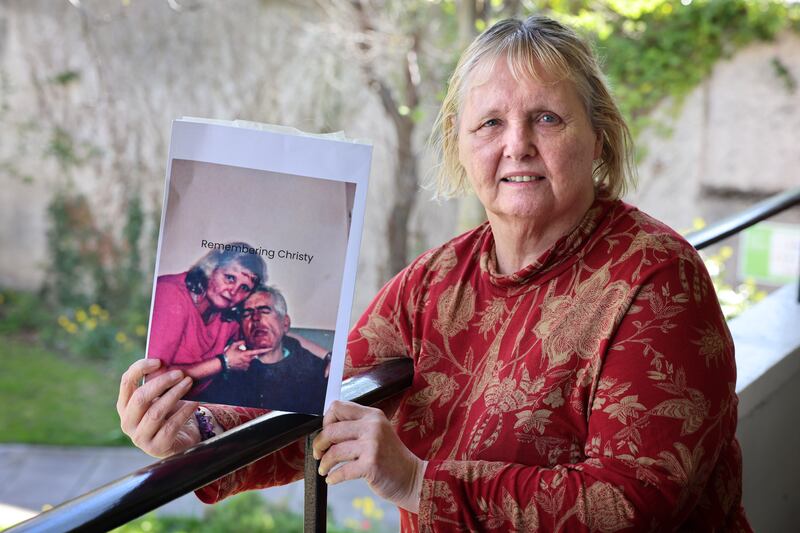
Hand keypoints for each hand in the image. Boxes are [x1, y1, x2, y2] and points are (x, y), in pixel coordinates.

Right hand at [117, 358, 199, 457]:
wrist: (178, 442)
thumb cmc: (169, 414)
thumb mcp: (160, 398)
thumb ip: (160, 385)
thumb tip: (172, 364)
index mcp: (124, 406)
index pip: (126, 382)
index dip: (140, 369)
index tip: (159, 361)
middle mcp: (127, 422)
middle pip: (140, 398)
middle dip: (162, 383)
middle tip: (180, 373)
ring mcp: (140, 437)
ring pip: (155, 412)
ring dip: (174, 395)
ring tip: (189, 383)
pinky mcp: (156, 447)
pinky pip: (170, 427)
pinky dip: (184, 412)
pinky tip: (194, 403)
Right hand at [224, 341, 267, 370]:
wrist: (223, 363)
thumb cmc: (228, 354)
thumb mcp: (234, 345)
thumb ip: (241, 342)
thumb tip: (245, 342)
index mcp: (246, 354)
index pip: (258, 352)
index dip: (264, 350)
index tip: (270, 348)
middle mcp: (248, 360)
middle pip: (253, 356)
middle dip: (250, 353)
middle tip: (242, 352)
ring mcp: (246, 365)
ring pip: (250, 360)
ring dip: (246, 358)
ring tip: (238, 357)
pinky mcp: (243, 369)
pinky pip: (246, 365)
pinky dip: (244, 362)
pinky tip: (238, 361)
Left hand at [312, 401, 426, 512]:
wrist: (412, 477)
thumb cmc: (391, 457)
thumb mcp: (378, 432)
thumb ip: (357, 426)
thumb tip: (326, 429)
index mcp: (372, 415)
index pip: (337, 407)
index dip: (325, 421)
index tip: (325, 433)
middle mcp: (373, 426)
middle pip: (331, 429)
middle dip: (319, 444)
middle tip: (318, 453)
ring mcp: (372, 445)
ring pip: (334, 451)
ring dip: (324, 463)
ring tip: (324, 469)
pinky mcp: (371, 464)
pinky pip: (342, 470)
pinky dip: (333, 477)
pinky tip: (332, 479)